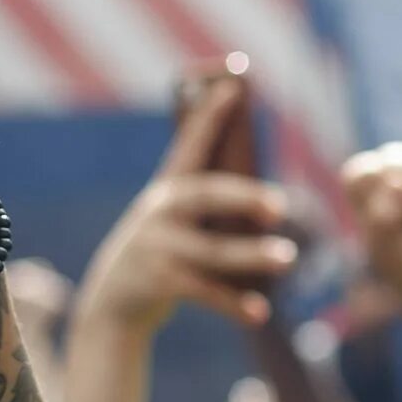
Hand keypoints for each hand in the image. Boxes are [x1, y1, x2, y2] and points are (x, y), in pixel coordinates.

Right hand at [78, 81, 295, 334]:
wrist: (114, 299)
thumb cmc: (162, 250)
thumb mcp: (177, 218)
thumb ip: (211, 203)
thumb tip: (271, 198)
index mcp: (170, 188)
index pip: (191, 144)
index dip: (211, 117)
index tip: (233, 88)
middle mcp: (161, 211)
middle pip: (207, 197)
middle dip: (244, 198)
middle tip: (281, 205)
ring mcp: (159, 247)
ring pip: (213, 251)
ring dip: (253, 256)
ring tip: (288, 258)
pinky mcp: (160, 282)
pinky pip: (206, 292)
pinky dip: (236, 304)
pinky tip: (261, 313)